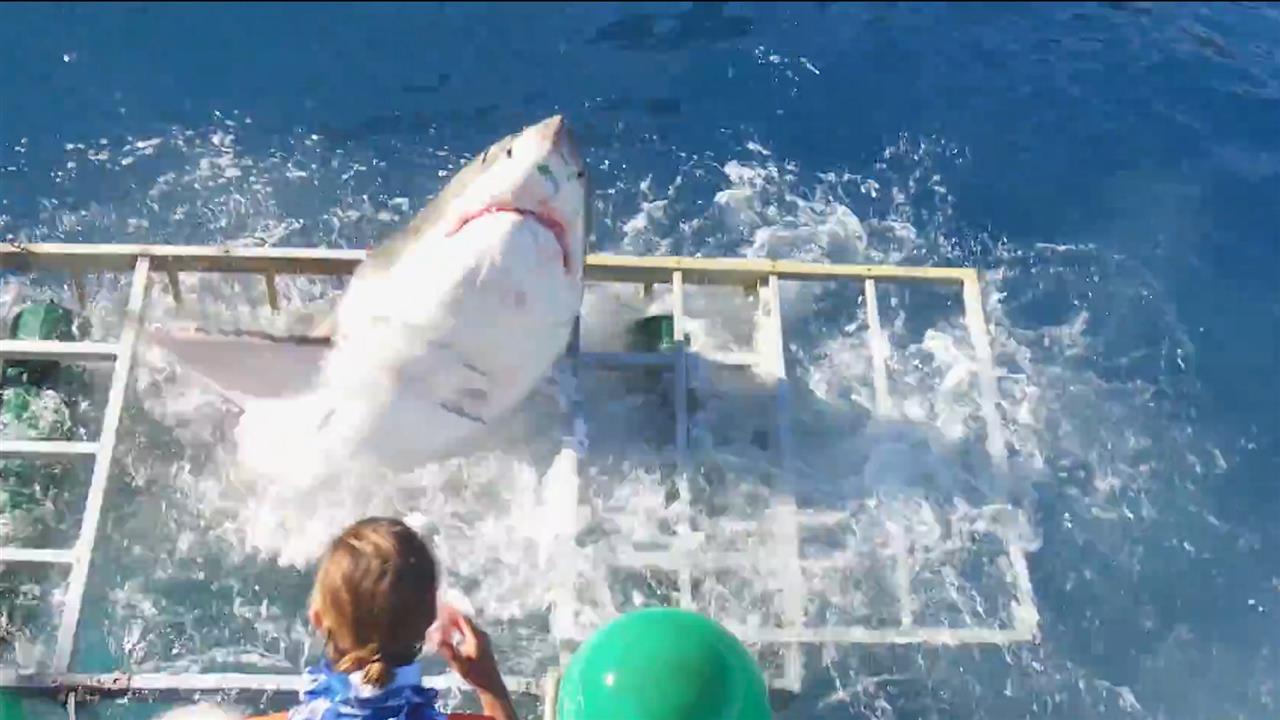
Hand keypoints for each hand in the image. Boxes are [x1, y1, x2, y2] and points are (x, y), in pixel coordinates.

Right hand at [430, 604, 516, 719]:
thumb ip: (449, 653)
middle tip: (437, 615)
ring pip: (466, 626)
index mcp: (476, 637)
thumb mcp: (460, 666)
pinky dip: (458, 629)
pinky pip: (467, 631)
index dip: (451, 612)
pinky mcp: (480, 643)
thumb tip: (437, 640)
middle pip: (464, 620)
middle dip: (451, 617)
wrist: (490, 684)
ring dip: (454, 623)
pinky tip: (449, 633)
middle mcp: (480, 634)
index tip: (440, 609)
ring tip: (440, 623)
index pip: (463, 618)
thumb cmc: (476, 676)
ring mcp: (481, 638)